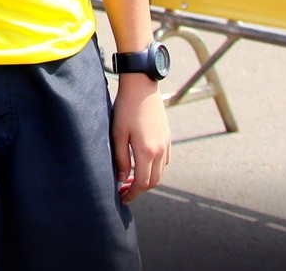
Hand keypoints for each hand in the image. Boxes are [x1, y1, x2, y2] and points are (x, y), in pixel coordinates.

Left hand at [110, 74, 170, 201]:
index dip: (132, 194)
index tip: (122, 198)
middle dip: (139, 190)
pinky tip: (143, 164)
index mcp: (147, 151)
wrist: (141, 86)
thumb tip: (122, 179)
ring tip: (131, 179)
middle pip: (154, 181)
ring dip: (148, 179)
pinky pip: (164, 160)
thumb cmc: (126, 108)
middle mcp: (160, 150)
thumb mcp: (118, 134)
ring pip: (160, 172)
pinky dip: (155, 168)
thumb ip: (121, 159)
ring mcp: (166, 143)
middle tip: (124, 191)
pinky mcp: (168, 136)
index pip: (142, 183)